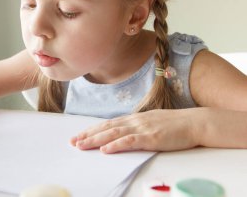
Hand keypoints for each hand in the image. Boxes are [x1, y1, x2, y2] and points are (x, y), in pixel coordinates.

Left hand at [70, 109, 200, 153]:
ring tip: (82, 145)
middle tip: (73, 142)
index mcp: (134, 118)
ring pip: (113, 134)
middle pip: (106, 128)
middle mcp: (134, 121)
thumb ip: (136, 126)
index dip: (92, 130)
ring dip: (96, 140)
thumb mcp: (151, 122)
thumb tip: (122, 132)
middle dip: (88, 135)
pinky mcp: (151, 138)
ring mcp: (142, 128)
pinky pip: (130, 141)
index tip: (79, 135)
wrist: (194, 122)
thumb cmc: (174, 124)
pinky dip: (116, 145)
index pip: (108, 124)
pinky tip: (106, 149)